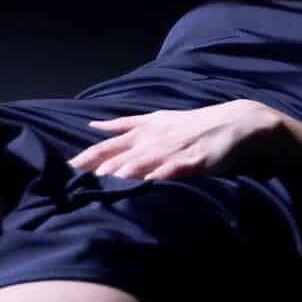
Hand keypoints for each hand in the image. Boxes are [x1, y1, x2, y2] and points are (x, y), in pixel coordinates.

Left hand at [68, 100, 284, 182]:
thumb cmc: (192, 123)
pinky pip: (175, 169)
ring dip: (125, 170)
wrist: (235, 121)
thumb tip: (94, 125)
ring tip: (106, 181)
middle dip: (100, 166)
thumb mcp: (157, 118)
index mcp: (146, 129)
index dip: (88, 156)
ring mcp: (176, 149)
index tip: (65, 169)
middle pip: (123, 153)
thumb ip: (126, 124)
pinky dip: (161, 174)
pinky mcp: (195, 160)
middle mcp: (157, 138)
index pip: (110, 144)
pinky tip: (151, 182)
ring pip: (146, 161)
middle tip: (76, 181)